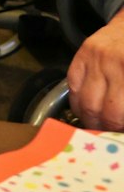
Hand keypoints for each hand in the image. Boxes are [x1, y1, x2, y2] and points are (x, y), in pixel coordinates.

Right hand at [69, 12, 123, 129]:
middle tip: (111, 135)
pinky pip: (73, 87)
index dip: (121, 127)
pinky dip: (77, 104)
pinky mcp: (80, 56)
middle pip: (107, 110)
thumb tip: (122, 122)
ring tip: (97, 129)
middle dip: (109, 129)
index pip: (120, 110)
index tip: (121, 134)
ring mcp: (94, 60)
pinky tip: (84, 112)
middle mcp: (114, 65)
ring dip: (91, 121)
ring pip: (87, 102)